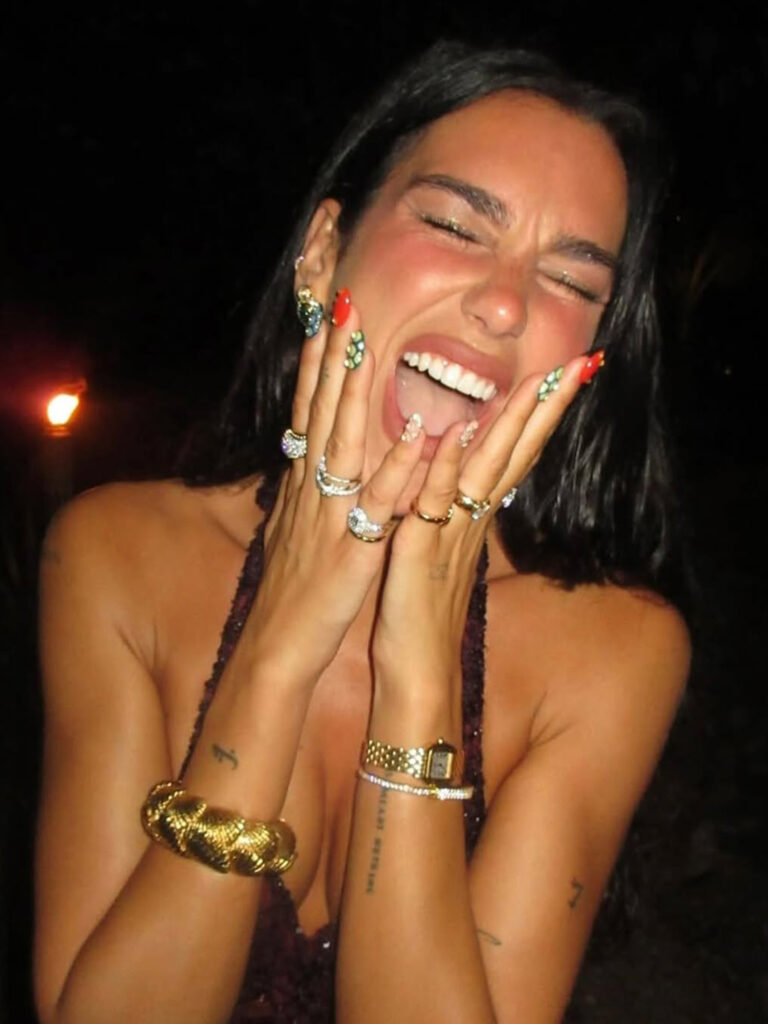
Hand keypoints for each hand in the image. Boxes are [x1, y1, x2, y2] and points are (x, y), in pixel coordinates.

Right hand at [244, 298, 425, 686]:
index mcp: (305, 485)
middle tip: (344, 305)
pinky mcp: (352, 547)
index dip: (316, 366)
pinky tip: (413, 433)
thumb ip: (307, 490)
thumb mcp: (296, 529)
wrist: (280, 643)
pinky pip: (377, 501)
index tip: (326, 321)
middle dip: (332, 357)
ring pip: (343, 442)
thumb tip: (308, 459)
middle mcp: (313, 490)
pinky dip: (395, 465)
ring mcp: (331, 514)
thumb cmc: (294, 588)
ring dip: (353, 391)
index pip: (309, 413)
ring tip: (362, 344)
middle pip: (322, 413)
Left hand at [371, 356, 589, 700]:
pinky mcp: (421, 553)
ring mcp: (450, 535)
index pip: (515, 455)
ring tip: (536, 383)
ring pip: (487, 471)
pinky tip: (457, 434)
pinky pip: (435, 504)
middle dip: (546, 407)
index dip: (541, 414)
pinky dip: (447, 469)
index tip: (565, 372)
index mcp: (474, 517)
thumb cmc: (425, 614)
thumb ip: (456, 513)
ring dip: (511, 426)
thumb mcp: (442, 553)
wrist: (418, 674)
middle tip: (579, 363)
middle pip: (515, 454)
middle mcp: (471, 520)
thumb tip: (466, 481)